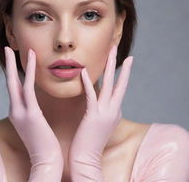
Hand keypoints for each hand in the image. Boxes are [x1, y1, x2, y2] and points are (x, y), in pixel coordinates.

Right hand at [4, 46, 63, 181]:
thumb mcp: (35, 123)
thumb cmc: (44, 141)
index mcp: (18, 111)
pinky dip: (29, 72)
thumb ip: (33, 111)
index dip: (13, 72)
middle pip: (10, 82)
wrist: (47, 160)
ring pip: (15, 82)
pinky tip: (31, 60)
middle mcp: (16, 110)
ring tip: (14, 49)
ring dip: (15, 64)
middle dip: (8, 64)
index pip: (14, 87)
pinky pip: (28, 88)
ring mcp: (20, 112)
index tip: (15, 60)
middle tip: (7, 48)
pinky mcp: (30, 114)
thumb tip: (36, 102)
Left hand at [68, 45, 133, 181]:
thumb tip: (97, 96)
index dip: (120, 73)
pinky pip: (92, 95)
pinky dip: (88, 82)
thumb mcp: (100, 121)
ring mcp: (105, 112)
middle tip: (117, 47)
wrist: (86, 158)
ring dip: (110, 66)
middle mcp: (114, 109)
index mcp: (115, 111)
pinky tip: (85, 71)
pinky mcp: (94, 116)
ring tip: (112, 51)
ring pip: (110, 85)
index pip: (118, 88)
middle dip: (119, 64)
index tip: (120, 59)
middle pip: (119, 82)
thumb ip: (101, 108)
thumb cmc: (90, 139)